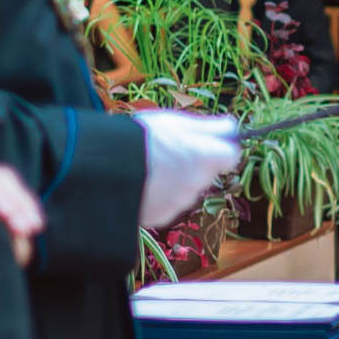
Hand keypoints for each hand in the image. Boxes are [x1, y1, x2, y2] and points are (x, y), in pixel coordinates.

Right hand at [134, 109, 242, 228]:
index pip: (231, 156)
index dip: (220, 148)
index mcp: (206, 157)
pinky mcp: (162, 216)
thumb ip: (210, 127)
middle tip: (168, 152)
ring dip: (176, 180)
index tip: (206, 143)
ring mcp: (181, 202)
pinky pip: (168, 204)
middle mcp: (198, 183)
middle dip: (194, 164)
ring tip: (149, 167)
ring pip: (186, 189)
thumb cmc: (143, 138)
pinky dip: (160, 195)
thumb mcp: (176, 122)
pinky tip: (142, 183)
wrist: (105, 168)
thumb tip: (233, 128)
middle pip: (207, 172)